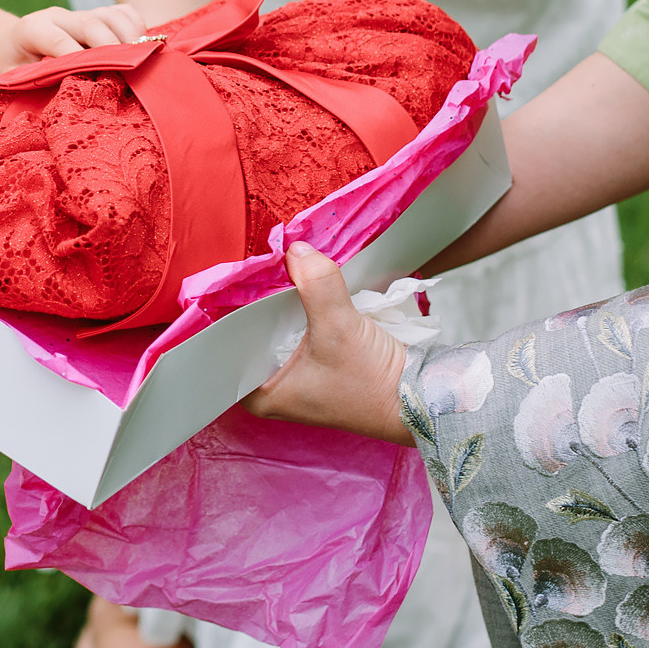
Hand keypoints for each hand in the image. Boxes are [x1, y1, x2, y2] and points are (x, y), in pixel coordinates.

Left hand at [0, 2, 149, 74]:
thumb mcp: (14, 80)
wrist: (12, 48)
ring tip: (139, 60)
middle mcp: (57, 16)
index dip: (75, 58)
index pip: (57, 40)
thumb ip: (35, 84)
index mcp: (32, 29)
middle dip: (109, 47)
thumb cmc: (14, 72)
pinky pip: (122, 12)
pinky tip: (142, 47)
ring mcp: (79, 14)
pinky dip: (136, 26)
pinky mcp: (96, 15)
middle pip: (89, 23)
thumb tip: (64, 100)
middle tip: (125, 71)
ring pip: (109, 14)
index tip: (91, 79)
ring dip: (128, 36)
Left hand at [243, 244, 413, 445]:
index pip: (228, 348)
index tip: (234, 279)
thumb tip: (297, 249)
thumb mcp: (339, 328)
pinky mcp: (319, 367)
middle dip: (256, 303)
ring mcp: (297, 379)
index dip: (230, 312)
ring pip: (275, 331)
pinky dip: (300, 312)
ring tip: (277, 272)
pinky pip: (297, 332)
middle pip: (251, 335)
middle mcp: (274, 390)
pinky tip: (300, 289)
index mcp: (261, 396)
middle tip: (258, 268)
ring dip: (280, 305)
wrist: (419, 399)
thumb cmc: (374, 384)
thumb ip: (316, 285)